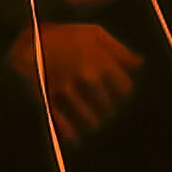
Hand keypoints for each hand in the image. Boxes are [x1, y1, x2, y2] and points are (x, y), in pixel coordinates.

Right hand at [20, 20, 141, 134]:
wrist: (31, 38)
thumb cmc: (68, 35)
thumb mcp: (95, 34)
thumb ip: (119, 50)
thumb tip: (139, 63)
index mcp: (99, 59)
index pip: (123, 85)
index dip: (124, 90)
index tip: (121, 93)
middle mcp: (85, 74)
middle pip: (106, 102)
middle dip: (107, 107)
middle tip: (107, 110)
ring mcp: (66, 85)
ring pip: (86, 113)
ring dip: (92, 121)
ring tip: (95, 124)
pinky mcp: (48, 93)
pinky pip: (59, 116)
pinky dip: (67, 129)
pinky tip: (74, 137)